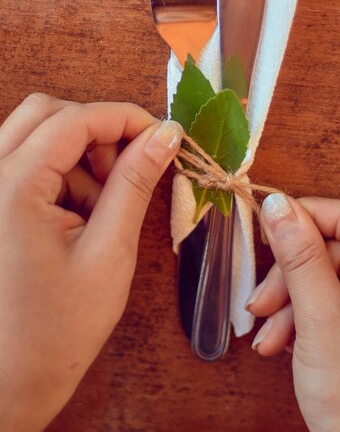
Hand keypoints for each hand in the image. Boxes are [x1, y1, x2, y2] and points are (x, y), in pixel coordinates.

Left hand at [0, 94, 182, 431]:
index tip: (164, 136)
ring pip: (36, 135)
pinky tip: (78, 217)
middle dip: (97, 131)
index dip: (125, 118)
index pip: (74, 120)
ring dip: (78, 156)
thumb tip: (166, 136)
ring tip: (103, 208)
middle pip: (46, 114)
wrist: (7, 383)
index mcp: (11, 188)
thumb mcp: (109, 252)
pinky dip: (61, 175)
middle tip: (131, 168)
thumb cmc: (57, 329)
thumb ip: (136, 184)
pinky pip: (26, 162)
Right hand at [247, 194, 339, 431]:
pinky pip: (328, 303)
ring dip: (289, 303)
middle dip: (292, 276)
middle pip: (337, 252)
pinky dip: (299, 319)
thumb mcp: (322, 323)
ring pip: (327, 279)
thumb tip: (278, 206)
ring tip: (266, 336)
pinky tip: (278, 345)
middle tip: (259, 299)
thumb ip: (300, 259)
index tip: (271, 222)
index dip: (313, 216)